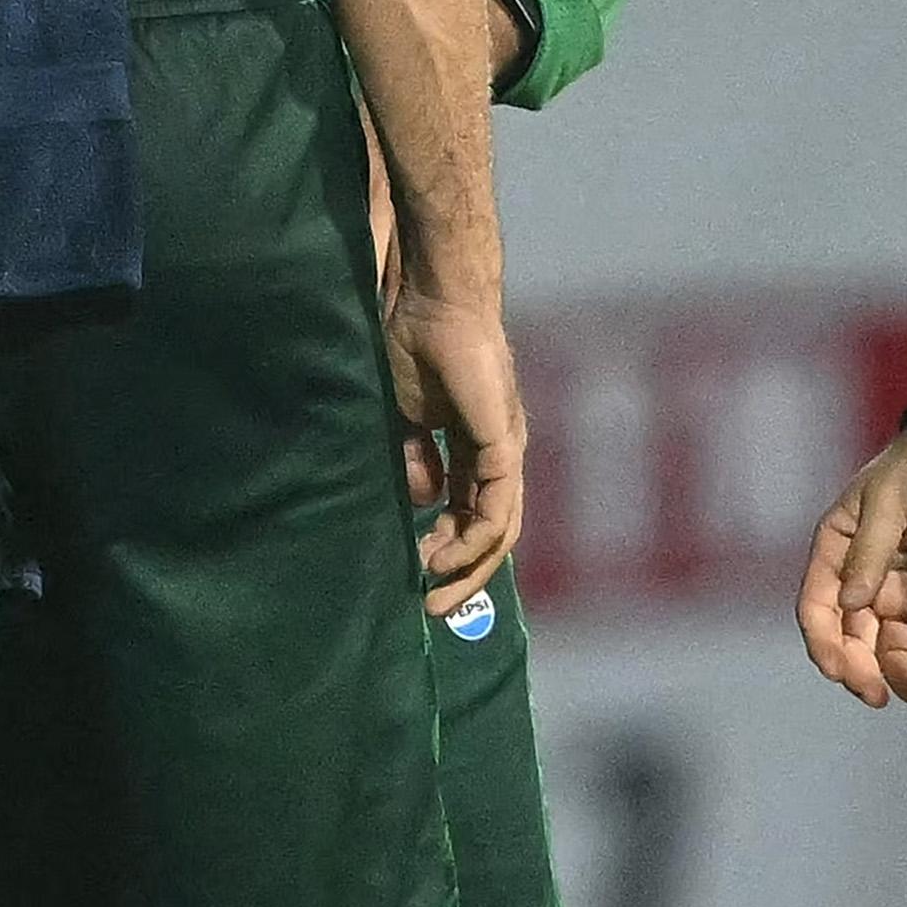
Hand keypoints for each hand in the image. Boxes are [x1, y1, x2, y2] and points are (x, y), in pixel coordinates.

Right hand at [385, 276, 524, 611]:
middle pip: (491, 532)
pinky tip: (442, 556)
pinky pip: (496, 509)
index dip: (445, 545)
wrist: (430, 302)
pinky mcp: (502, 445)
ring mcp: (505, 452)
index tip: (415, 571)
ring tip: (433, 589)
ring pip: (499, 530)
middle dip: (462, 573)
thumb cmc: (412, 345)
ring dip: (468, 567)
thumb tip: (418, 501)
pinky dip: (471, 539)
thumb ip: (410, 456)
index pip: (469, 512)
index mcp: (472, 449)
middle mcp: (497, 456)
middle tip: (429, 604)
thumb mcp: (402, 415)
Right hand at [798, 420, 906, 708]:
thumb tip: (850, 604)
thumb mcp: (888, 499)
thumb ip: (869, 550)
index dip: (823, 642)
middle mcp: (863, 577)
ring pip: (887, 648)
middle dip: (859, 671)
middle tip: (879, 696)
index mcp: (838, 549)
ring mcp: (901, 591)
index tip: (841, 672)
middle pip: (850, 637)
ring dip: (897, 677)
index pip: (817, 605)